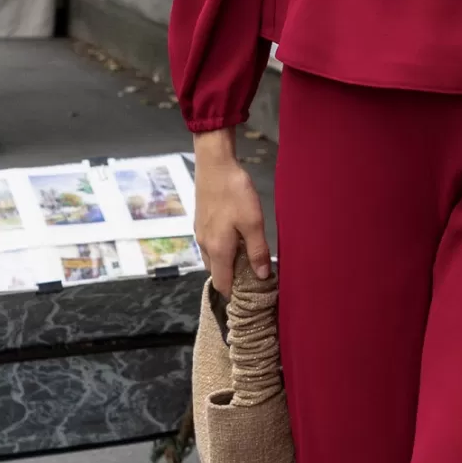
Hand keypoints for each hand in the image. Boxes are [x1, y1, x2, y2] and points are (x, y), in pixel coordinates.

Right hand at [192, 126, 271, 295]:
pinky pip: (210, 245)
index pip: (222, 284)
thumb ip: (257, 251)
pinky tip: (235, 241)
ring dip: (226, 265)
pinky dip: (221, 251)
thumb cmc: (235, 193)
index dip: (234, 295)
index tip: (250, 298)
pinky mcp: (200, 222)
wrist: (214, 164)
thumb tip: (262, 276)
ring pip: (212, 259)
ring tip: (247, 261)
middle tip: (253, 279)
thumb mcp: (253, 223)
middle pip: (216, 273)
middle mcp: (204, 245)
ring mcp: (200, 233)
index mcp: (217, 250)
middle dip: (232, 280)